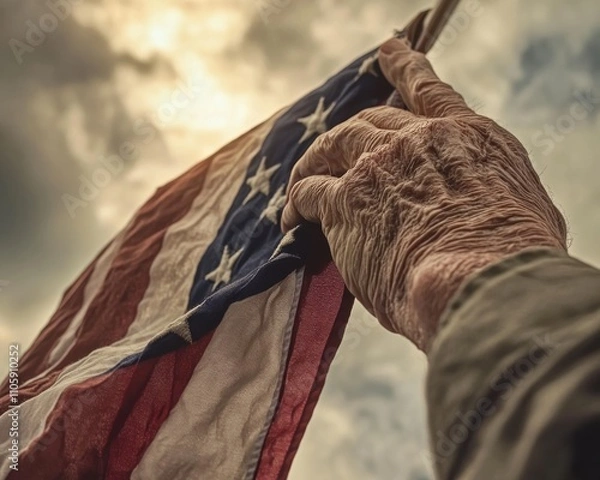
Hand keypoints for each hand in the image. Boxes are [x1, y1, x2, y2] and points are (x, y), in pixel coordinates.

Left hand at [281, 37, 566, 351]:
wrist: (481, 279)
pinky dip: (296, 203)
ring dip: (314, 162)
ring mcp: (377, 166)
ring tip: (300, 181)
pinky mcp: (345, 201)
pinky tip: (291, 219)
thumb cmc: (514, 259)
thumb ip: (489, 190)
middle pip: (368, 120)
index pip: (428, 91)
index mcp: (467, 137)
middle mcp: (418, 141)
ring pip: (332, 147)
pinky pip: (309, 192)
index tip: (389, 50)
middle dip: (347, 133)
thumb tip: (476, 206)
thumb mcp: (524, 207)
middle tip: (330, 150)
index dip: (405, 67)